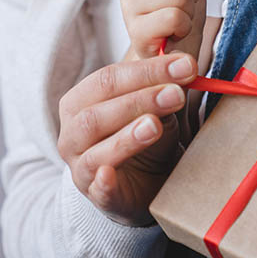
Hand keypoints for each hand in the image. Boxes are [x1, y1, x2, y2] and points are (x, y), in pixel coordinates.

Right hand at [56, 52, 197, 225]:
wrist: (146, 181)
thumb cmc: (145, 136)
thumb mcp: (154, 106)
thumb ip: (163, 84)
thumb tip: (184, 61)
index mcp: (79, 102)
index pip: (107, 79)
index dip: (146, 71)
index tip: (183, 66)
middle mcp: (72, 133)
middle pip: (96, 113)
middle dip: (140, 100)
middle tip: (176, 94)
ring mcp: (80, 166)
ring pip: (95, 150)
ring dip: (126, 136)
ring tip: (154, 125)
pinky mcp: (96, 195)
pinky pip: (96, 188)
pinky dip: (103, 181)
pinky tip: (110, 174)